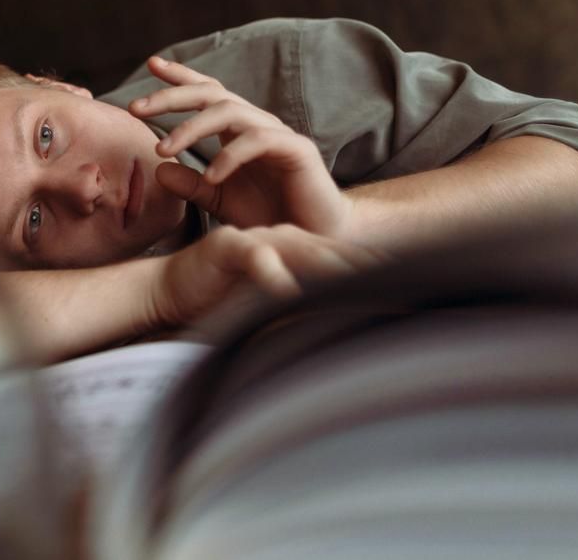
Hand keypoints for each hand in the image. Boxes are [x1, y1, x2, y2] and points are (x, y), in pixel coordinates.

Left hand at [129, 56, 351, 235]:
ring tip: (163, 150)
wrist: (311, 240)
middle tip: (136, 107)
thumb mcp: (220, 201)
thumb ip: (191, 185)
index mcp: (238, 131)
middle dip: (172, 95)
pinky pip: (258, 141)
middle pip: (212, 94)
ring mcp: (278, 135)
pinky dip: (229, 157)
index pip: (208, 92)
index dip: (181, 76)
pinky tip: (211, 177)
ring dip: (191, 128)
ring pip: (231, 112)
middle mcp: (257, 125)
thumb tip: (159, 167)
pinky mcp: (297, 151)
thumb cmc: (269, 217)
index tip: (151, 64)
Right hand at [146, 224, 384, 329]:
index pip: (338, 263)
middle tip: (401, 281)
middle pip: (328, 253)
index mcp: (291, 253)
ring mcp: (253, 243)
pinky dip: (270, 270)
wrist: (167, 289)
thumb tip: (338, 334)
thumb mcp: (263, 307)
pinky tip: (286, 286)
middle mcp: (278, 243)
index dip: (371, 274)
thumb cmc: (219, 299)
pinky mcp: (225, 247)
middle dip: (363, 266)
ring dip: (327, 263)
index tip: (409, 291)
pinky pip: (251, 255)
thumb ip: (294, 308)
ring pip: (297, 249)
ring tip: (360, 276)